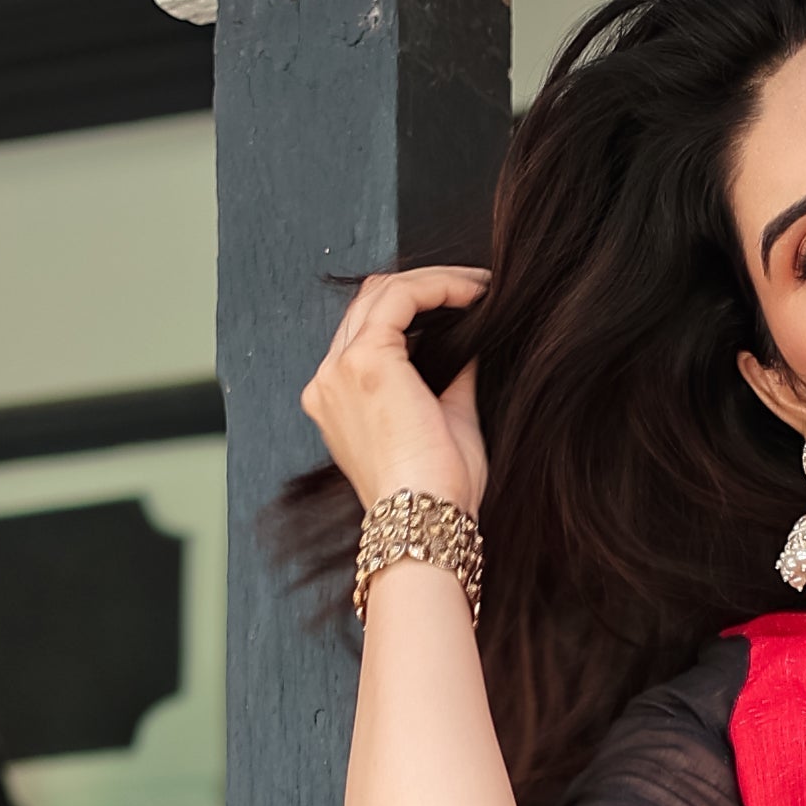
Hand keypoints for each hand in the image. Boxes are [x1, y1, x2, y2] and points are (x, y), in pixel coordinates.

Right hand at [300, 264, 487, 519]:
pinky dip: (438, 287)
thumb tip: (470, 343)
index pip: (369, 330)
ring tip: (476, 287)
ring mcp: (340, 368)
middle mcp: (330, 381)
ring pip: (381, 293)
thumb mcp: (449, 423)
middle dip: (423, 288)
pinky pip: (400, 297)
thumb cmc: (438, 493)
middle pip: (369, 304)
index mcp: (340, 400)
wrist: (426, 522)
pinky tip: (472, 292)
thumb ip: (452, 378)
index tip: (463, 306)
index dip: (416, 308)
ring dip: (432, 283)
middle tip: (473, 289)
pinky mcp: (365, 360)